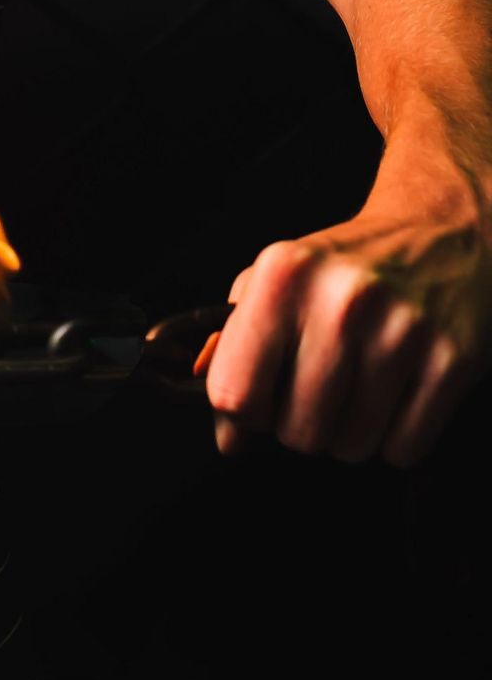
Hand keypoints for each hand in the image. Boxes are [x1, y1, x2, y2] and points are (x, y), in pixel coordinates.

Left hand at [204, 178, 491, 467]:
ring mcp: (402, 332)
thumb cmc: (341, 268)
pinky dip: (393, 439)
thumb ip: (233, 351)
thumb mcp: (273, 282)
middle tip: (316, 393)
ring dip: (348, 435)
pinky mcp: (452, 361)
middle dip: (300, 427)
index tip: (260, 402)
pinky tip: (394, 397)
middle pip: (297, 432)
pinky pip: (402, 450)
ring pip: (350, 447)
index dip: (243, 414)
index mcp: (283, 276)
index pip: (236, 393)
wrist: (439, 230)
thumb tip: (228, 438)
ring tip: (356, 391)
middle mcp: (342, 302)